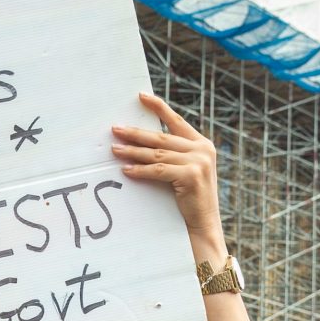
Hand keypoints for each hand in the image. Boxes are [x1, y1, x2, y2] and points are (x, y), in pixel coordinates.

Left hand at [111, 92, 223, 256]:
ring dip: (133, 151)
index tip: (141, 96)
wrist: (204, 224)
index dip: (158, 107)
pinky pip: (159, 170)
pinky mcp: (192, 175)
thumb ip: (173, 155)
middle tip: (115, 129)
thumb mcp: (186, 171)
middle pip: (161, 137)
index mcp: (202, 144)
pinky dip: (141, 170)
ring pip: (158, 153)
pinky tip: (126, 170)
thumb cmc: (190, 199)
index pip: (176, 121)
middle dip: (136, 134)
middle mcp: (203, 149)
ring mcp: (199, 161)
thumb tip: (141, 143)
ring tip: (114, 149)